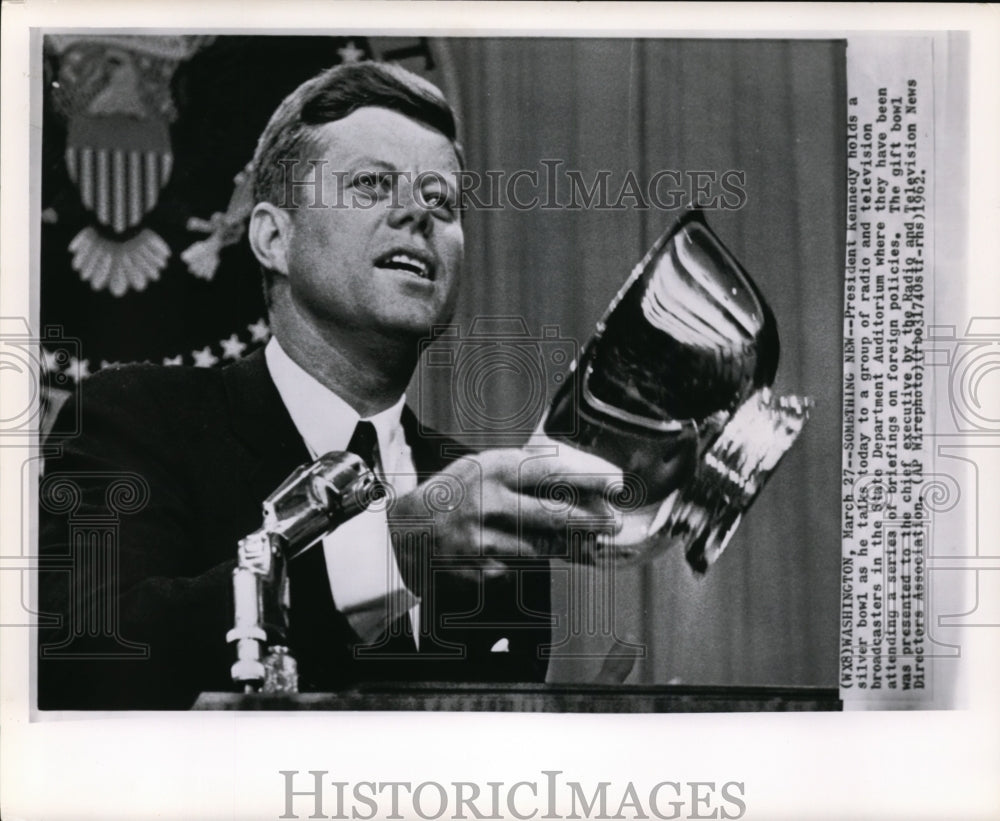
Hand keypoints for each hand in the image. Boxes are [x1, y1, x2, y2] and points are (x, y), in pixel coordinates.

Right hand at [387, 447, 623, 585]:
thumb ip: (526, 473)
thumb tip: (580, 485)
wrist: (407, 529)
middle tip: (614, 523)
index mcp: (493, 469)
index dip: (588, 479)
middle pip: (551, 515)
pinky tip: (530, 557)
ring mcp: (480, 539)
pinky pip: (516, 568)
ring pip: (540, 548)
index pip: (550, 471)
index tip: (616, 485)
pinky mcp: (476, 569)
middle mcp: (487, 502)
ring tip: (589, 546)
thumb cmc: (458, 493)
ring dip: (569, 548)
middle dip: (589, 521)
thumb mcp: (486, 467)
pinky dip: (528, 563)